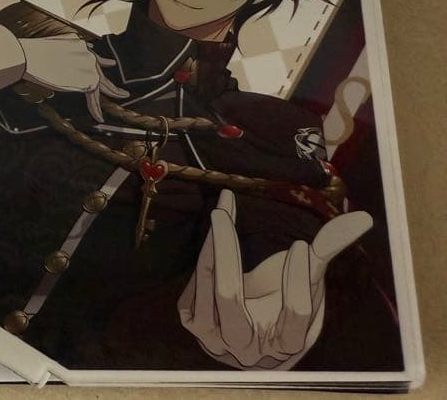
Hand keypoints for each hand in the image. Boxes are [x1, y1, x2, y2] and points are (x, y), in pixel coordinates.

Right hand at [19, 34, 128, 120]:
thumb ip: (61, 55)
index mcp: (78, 44)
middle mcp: (87, 53)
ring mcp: (90, 66)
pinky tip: (99, 117)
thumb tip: (61, 63)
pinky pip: (93, 98)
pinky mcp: (87, 80)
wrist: (31, 56)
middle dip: (113, 85)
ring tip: (120, 100)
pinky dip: (95, 108)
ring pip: (101, 86)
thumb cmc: (31, 54)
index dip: (104, 62)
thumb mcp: (49, 50)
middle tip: (123, 93)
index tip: (111, 64)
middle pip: (102, 72)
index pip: (94, 56)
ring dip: (110, 95)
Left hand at [178, 189, 371, 369]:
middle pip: (229, 298)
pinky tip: (221, 225)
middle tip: (223, 213)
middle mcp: (244, 346)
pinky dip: (208, 248)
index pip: (294, 316)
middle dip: (225, 252)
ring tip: (225, 207)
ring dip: (214, 241)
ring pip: (207, 282)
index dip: (296, 281)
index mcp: (285, 344)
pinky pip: (197, 278)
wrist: (251, 340)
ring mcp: (212, 335)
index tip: (300, 245)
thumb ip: (328, 251)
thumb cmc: (285, 309)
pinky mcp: (191, 319)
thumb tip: (363, 218)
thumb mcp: (310, 284)